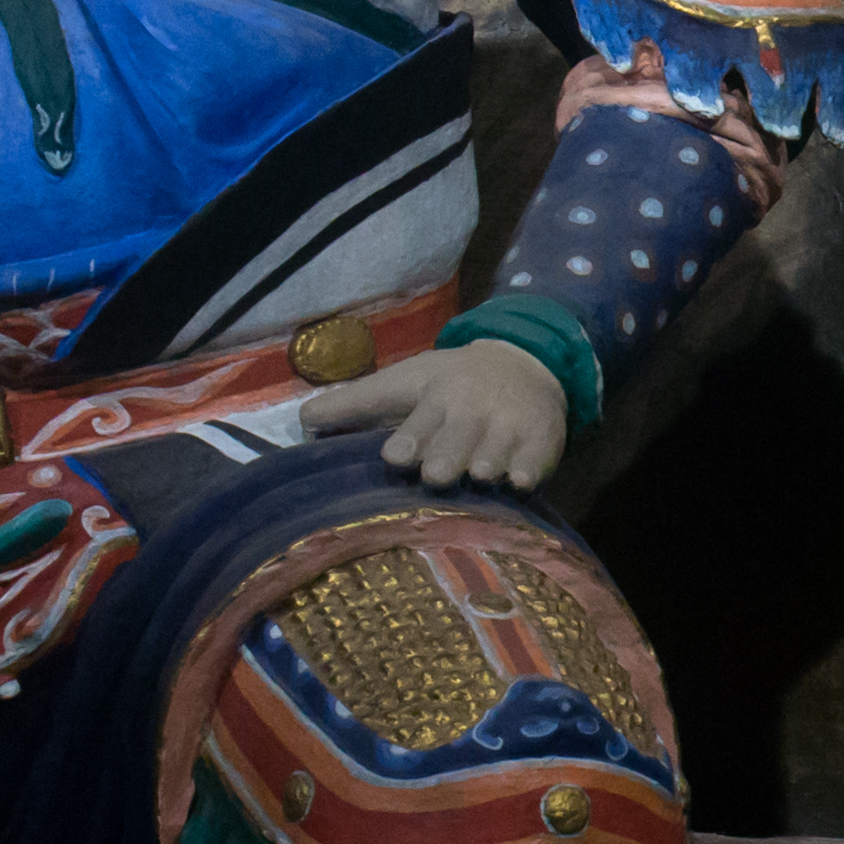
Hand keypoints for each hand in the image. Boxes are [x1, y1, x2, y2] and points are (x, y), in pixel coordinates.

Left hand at [302, 340, 571, 491]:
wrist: (526, 362)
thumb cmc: (451, 380)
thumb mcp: (406, 380)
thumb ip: (357, 403)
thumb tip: (301, 421)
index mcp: (436, 397)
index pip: (418, 423)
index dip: (408, 440)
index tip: (396, 455)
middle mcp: (472, 413)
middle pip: (457, 440)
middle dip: (448, 457)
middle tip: (437, 474)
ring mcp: (509, 428)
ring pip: (496, 453)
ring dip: (487, 466)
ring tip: (482, 476)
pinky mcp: (542, 441)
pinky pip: (535, 462)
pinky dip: (527, 471)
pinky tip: (520, 481)